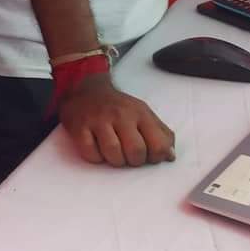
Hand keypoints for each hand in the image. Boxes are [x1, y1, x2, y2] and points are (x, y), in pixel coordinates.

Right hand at [58, 73, 175, 167]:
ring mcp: (98, 120)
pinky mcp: (79, 127)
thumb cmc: (119, 108)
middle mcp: (120, 115)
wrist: (87, 89)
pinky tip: (97, 149)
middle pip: (136, 151)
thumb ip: (162, 134)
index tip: (148, 155)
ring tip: (113, 153)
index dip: (156, 157)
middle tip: (129, 155)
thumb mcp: (144, 114)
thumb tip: (170, 156)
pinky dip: (96, 157)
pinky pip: (91, 153)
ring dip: (115, 160)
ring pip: (113, 154)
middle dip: (134, 161)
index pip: (158, 145)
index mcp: (140, 114)